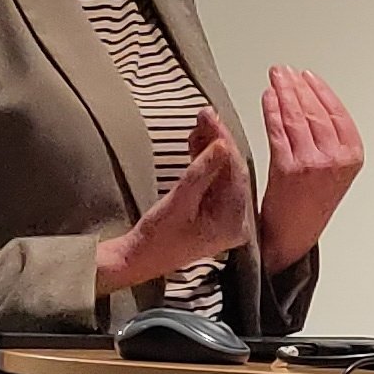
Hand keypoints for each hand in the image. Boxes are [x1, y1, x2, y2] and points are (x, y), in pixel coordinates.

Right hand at [97, 108, 252, 294]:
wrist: (138, 258)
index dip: (223, 141)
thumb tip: (222, 143)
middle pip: (230, 170)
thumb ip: (202, 171)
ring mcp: (224, 215)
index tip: (211, 118)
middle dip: (216, 141)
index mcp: (234, 223)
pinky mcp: (211, 210)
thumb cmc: (157, 237)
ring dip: (209, 148)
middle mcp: (235, 220)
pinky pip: (211, 180)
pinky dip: (202, 161)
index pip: (235, 172)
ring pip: (220, 172)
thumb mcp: (180, 201)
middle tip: (204, 114)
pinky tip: (195, 141)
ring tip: (198, 124)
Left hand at [256, 66, 362, 267]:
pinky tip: (267, 97)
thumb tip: (312, 102)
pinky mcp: (288, 169)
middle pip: (315, 111)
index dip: (319, 90)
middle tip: (284, 71)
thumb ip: (330, 140)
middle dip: (297, 86)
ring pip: (297, 117)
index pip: (337, 113)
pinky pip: (278, 130)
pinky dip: (271, 110)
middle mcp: (336, 159)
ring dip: (283, 92)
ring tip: (275, 77)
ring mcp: (313, 163)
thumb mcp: (334, 170)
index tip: (306, 76)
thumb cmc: (309, 204)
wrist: (292, 236)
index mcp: (353, 156)